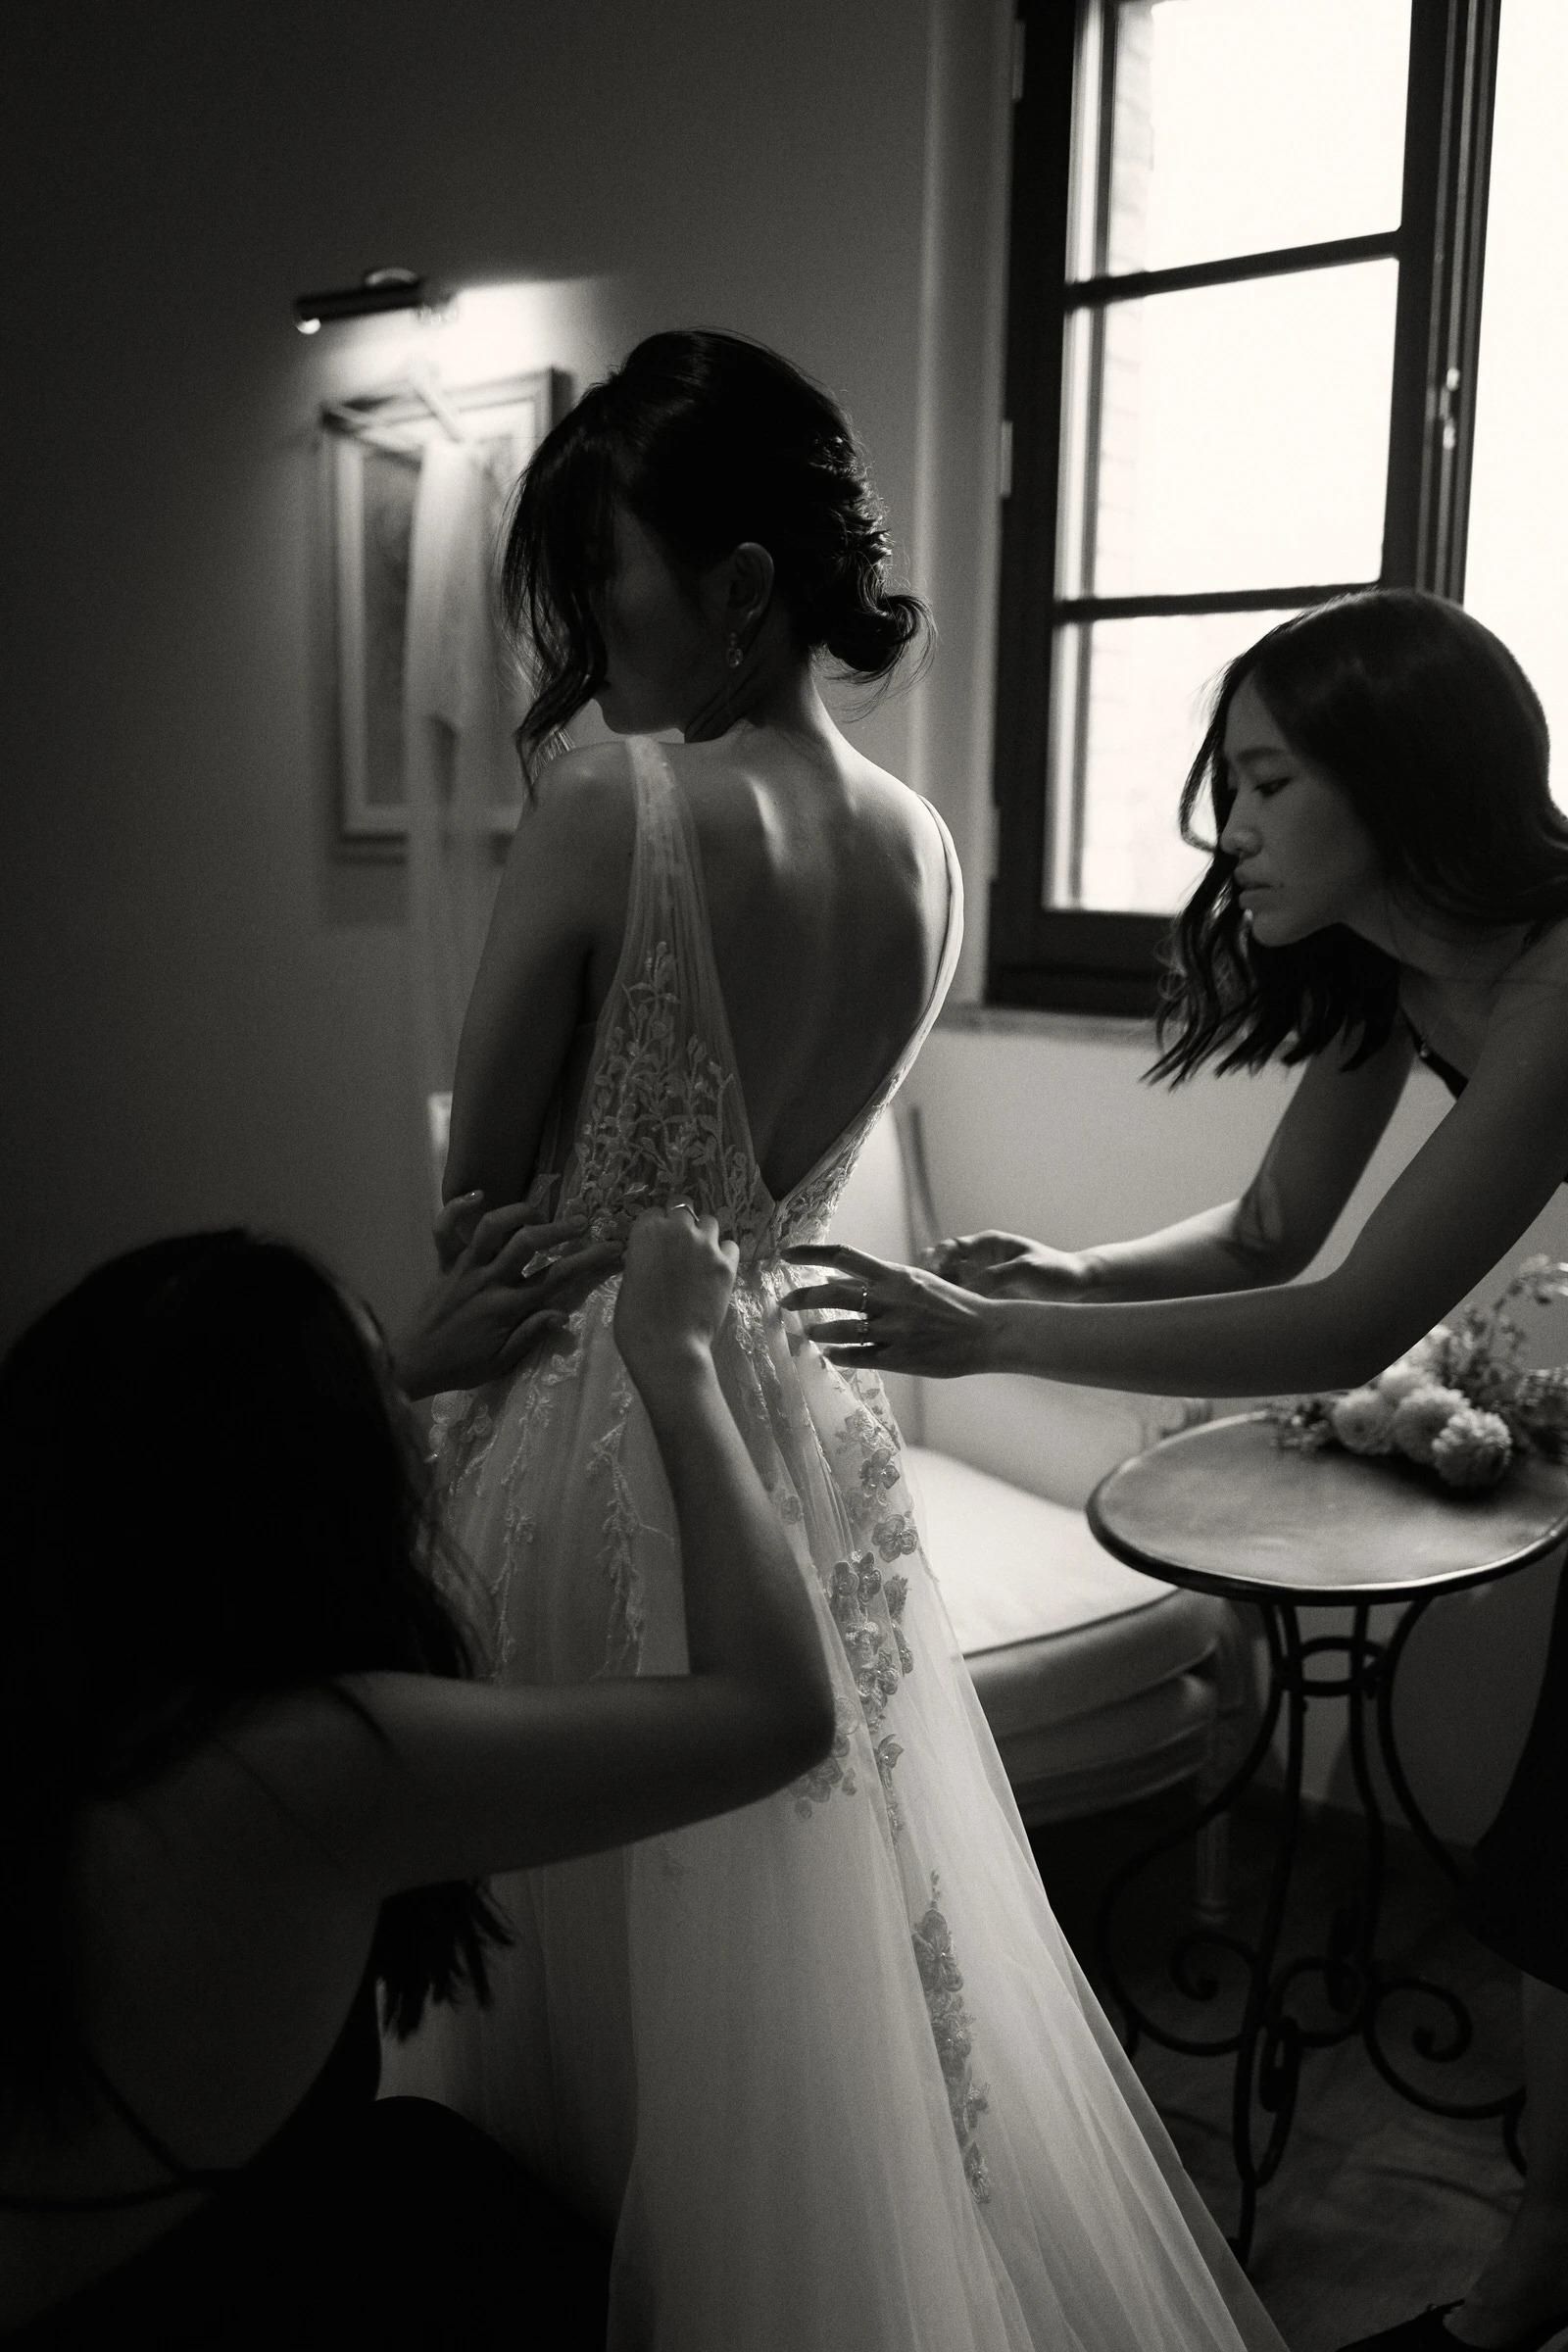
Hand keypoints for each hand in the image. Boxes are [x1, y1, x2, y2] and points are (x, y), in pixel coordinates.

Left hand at [394, 1198, 622, 1398]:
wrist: (412, 1362)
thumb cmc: (461, 1367)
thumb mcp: (502, 1362)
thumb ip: (531, 1335)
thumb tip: (562, 1314)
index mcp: (508, 1307)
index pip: (557, 1277)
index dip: (590, 1259)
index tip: (613, 1247)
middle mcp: (488, 1280)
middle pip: (528, 1242)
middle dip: (559, 1228)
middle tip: (580, 1223)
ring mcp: (464, 1268)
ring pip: (490, 1227)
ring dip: (516, 1213)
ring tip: (536, 1213)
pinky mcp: (443, 1263)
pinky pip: (445, 1229)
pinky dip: (457, 1208)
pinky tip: (478, 1195)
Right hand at [613, 1208, 738, 1389]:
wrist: (667, 1345)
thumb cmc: (636, 1319)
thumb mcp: (629, 1279)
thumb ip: (643, 1257)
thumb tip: (653, 1255)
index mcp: (647, 1231)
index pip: (654, 1212)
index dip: (655, 1226)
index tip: (656, 1241)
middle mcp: (678, 1229)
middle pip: (682, 1207)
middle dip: (680, 1222)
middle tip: (677, 1244)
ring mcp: (706, 1245)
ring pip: (710, 1222)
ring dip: (703, 1233)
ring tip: (698, 1255)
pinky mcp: (727, 1264)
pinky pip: (730, 1245)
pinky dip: (723, 1253)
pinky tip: (715, 1268)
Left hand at [779, 1244, 997, 1377]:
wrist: (987, 1332)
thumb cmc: (953, 1305)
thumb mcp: (917, 1282)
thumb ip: (880, 1281)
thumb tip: (838, 1279)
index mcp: (895, 1275)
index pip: (843, 1256)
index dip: (810, 1254)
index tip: (785, 1256)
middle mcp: (891, 1300)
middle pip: (833, 1294)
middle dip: (802, 1298)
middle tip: (785, 1302)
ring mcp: (893, 1331)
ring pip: (840, 1331)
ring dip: (819, 1332)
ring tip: (809, 1334)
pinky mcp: (899, 1359)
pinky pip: (858, 1357)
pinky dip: (840, 1356)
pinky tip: (832, 1356)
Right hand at [921, 1229, 1090, 1300]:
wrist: (1076, 1286)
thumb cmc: (1054, 1271)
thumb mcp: (1025, 1270)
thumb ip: (995, 1277)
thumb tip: (967, 1291)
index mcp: (987, 1244)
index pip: (950, 1247)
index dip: (933, 1259)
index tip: (925, 1275)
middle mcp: (980, 1259)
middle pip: (942, 1265)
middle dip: (927, 1277)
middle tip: (920, 1296)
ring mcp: (982, 1278)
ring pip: (948, 1284)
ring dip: (937, 1294)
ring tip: (927, 1312)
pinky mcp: (987, 1296)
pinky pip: (962, 1299)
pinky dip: (951, 1307)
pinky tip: (945, 1321)